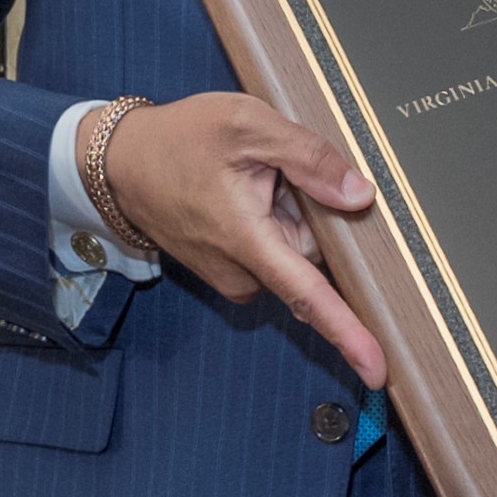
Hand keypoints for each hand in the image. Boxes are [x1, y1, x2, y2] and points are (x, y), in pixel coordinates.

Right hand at [96, 93, 386, 386]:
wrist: (119, 163)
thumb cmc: (179, 141)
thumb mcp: (249, 126)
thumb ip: (310, 158)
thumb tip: (359, 196)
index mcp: (247, 242)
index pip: (308, 295)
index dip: (348, 333)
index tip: (377, 371)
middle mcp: (242, 273)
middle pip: (316, 251)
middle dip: (313, 207)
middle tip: (273, 167)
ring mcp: (235, 276)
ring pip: (297, 247)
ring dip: (290, 208)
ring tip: (250, 176)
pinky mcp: (232, 272)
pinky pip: (276, 248)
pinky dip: (275, 216)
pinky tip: (248, 189)